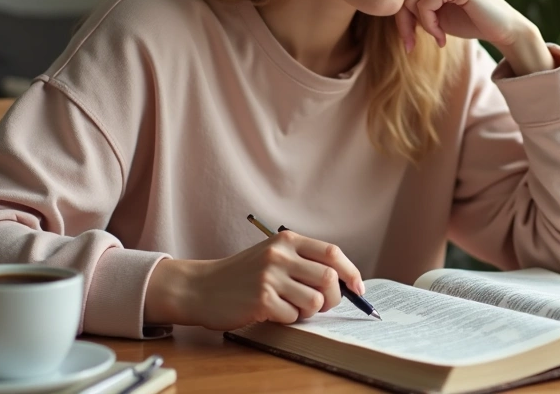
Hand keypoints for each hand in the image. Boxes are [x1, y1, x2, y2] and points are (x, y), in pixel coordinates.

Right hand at [144, 230, 364, 329]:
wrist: (201, 287)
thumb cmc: (242, 275)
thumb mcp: (272, 257)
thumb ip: (304, 263)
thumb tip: (344, 283)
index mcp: (287, 241)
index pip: (332, 253)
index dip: (351, 272)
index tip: (358, 288)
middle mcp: (280, 255)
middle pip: (329, 279)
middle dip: (332, 298)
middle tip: (321, 305)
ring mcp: (270, 277)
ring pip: (314, 301)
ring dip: (307, 311)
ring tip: (289, 306)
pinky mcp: (261, 300)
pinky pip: (292, 317)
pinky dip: (287, 319)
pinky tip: (270, 311)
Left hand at [396, 0, 554, 73]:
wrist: (502, 29)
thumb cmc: (468, 20)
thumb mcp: (433, 12)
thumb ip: (413, 4)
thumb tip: (384, 3)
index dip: (400, 15)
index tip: (408, 38)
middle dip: (404, 22)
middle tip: (412, 43)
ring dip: (422, 25)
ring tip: (437, 36)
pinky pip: (426, 5)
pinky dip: (430, 25)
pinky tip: (442, 36)